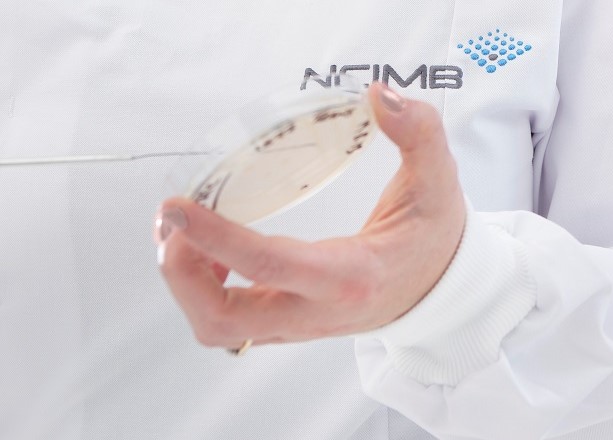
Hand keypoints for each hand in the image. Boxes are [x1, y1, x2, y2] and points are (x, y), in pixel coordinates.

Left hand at [155, 83, 465, 347]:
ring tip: (185, 232)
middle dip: (181, 273)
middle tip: (174, 221)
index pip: (272, 266)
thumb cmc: (434, 239)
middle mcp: (317, 309)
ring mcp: (299, 324)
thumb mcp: (439, 181)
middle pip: (223, 320)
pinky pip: (230, 321)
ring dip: (186, 284)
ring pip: (219, 328)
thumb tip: (379, 95)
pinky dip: (202, 289)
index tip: (177, 207)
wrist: (439, 290)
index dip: (216, 238)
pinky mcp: (289, 323)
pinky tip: (208, 250)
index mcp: (351, 276)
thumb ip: (418, 132)